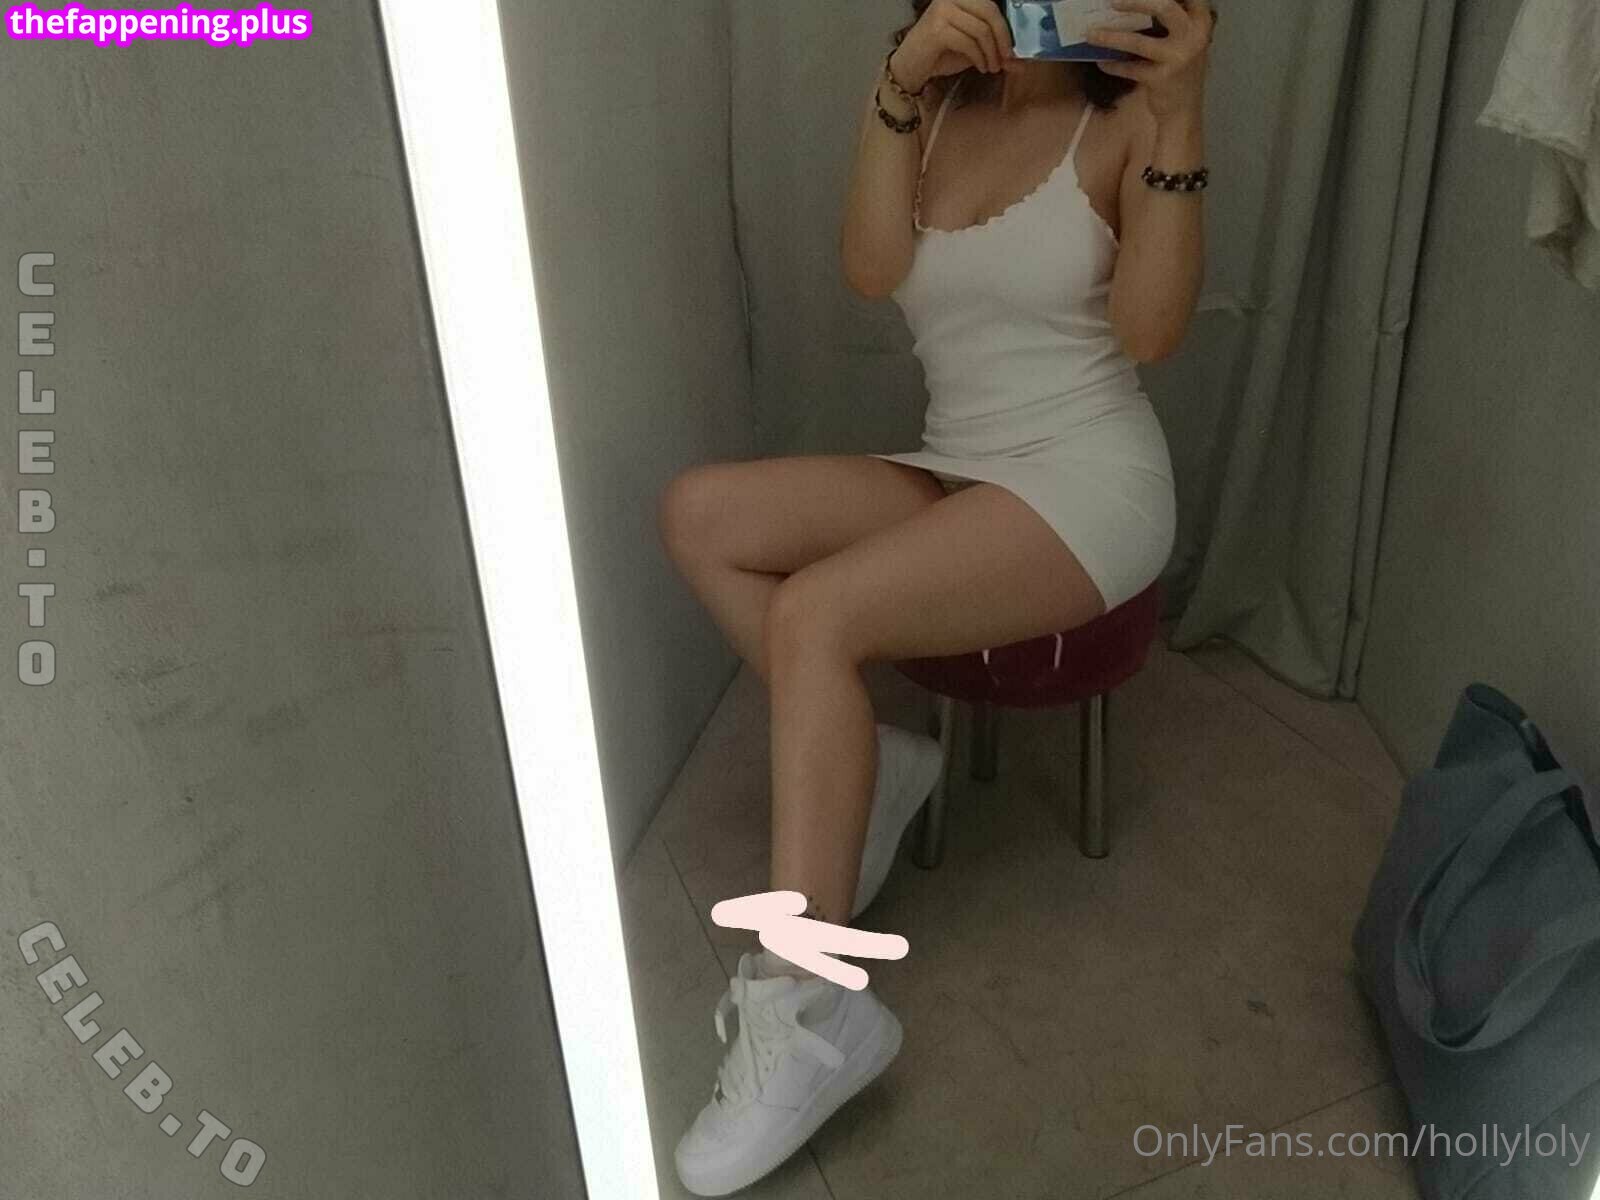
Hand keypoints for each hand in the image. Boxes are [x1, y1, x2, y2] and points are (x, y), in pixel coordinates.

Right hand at [890, 0, 1017, 93]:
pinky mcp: (937, 28)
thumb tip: (1019, 60)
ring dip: (991, 52)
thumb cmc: (939, 54)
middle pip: (989, 11)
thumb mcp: (973, 48)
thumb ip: (993, 48)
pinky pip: (968, 42)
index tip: (1013, 50)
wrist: (910, 67)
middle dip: (1002, 39)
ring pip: (981, 29)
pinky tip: (980, 67)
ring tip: (992, 67)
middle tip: (1007, 60)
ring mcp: (942, 10)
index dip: (1006, 28)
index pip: (991, 6)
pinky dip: (978, 58)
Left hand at [1085, 0, 1214, 119]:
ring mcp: (1178, 58)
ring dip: (1111, 37)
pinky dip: (1113, 65)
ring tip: (1091, 34)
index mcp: (1200, 21)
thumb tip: (1129, 4)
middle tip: (1112, 2)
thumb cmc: (1178, 69)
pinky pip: (1130, 69)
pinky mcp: (1162, 79)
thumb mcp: (1182, 40)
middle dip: (1136, 1)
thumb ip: (1169, 21)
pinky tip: (1101, 61)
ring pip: (1139, 42)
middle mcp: (1194, 36)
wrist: (1183, 110)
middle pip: (1164, 6)